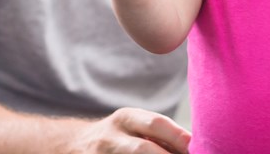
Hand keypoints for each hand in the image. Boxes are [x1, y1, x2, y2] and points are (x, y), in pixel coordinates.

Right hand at [68, 107, 190, 153]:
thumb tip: (195, 148)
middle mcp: (110, 138)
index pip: (155, 124)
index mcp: (126, 119)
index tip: (196, 149)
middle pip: (141, 150)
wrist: (74, 146)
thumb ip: (161, 136)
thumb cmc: (119, 137)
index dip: (179, 138)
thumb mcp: (134, 127)